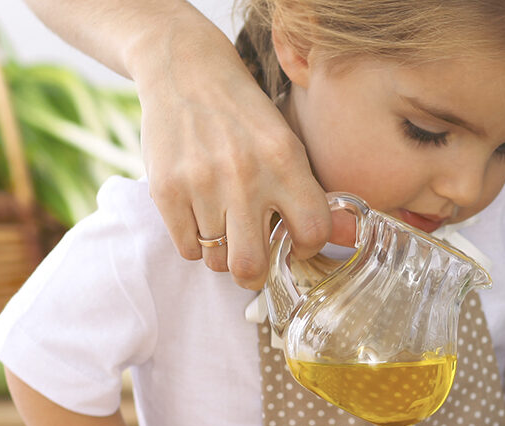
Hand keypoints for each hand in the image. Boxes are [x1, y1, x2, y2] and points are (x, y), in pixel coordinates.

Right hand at [133, 18, 330, 288]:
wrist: (185, 70)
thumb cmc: (245, 118)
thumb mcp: (287, 143)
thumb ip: (307, 193)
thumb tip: (338, 240)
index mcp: (286, 161)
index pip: (313, 232)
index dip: (307, 247)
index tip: (296, 242)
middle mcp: (245, 175)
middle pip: (250, 266)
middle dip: (254, 275)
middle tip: (254, 265)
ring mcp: (201, 183)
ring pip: (216, 260)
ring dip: (222, 254)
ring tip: (225, 228)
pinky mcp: (166, 189)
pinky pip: (186, 248)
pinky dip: (195, 243)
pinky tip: (201, 217)